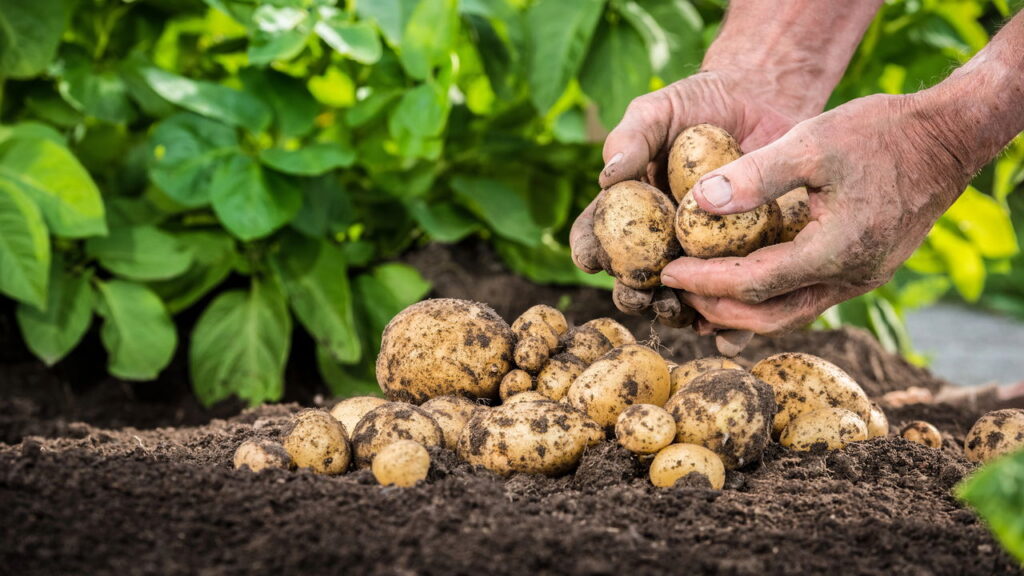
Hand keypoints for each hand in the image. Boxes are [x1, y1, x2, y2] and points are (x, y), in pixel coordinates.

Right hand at [570, 70, 811, 348]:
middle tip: (639, 294)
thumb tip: (607, 177)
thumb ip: (631, 138)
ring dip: (675, 312)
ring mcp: (701, 255)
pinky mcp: (743, 260)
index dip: (589, 251)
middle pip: (635, 280)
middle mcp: (659, 240)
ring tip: (680, 310)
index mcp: (628, 211)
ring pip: (680, 297)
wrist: (763, 100)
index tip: (592, 258)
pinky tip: (727, 333)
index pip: (595, 236)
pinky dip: (729, 323)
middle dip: (632, 295)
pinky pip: (732, 298)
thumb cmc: (698, 102)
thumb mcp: (659, 110)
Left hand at [661, 93, 970, 334]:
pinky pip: (804, 299)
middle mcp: (849, 278)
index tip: (666, 271)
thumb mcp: (814, 141)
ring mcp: (858, 280)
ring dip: (739, 311)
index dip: (705, 281)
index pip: (754, 283)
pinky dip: (766, 299)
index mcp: (837, 251)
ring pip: (787, 315)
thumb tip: (699, 203)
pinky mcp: (860, 272)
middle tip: (674, 288)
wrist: (946, 140)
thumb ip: (757, 174)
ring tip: (696, 295)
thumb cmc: (881, 133)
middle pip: (768, 316)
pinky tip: (737, 288)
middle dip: (715, 307)